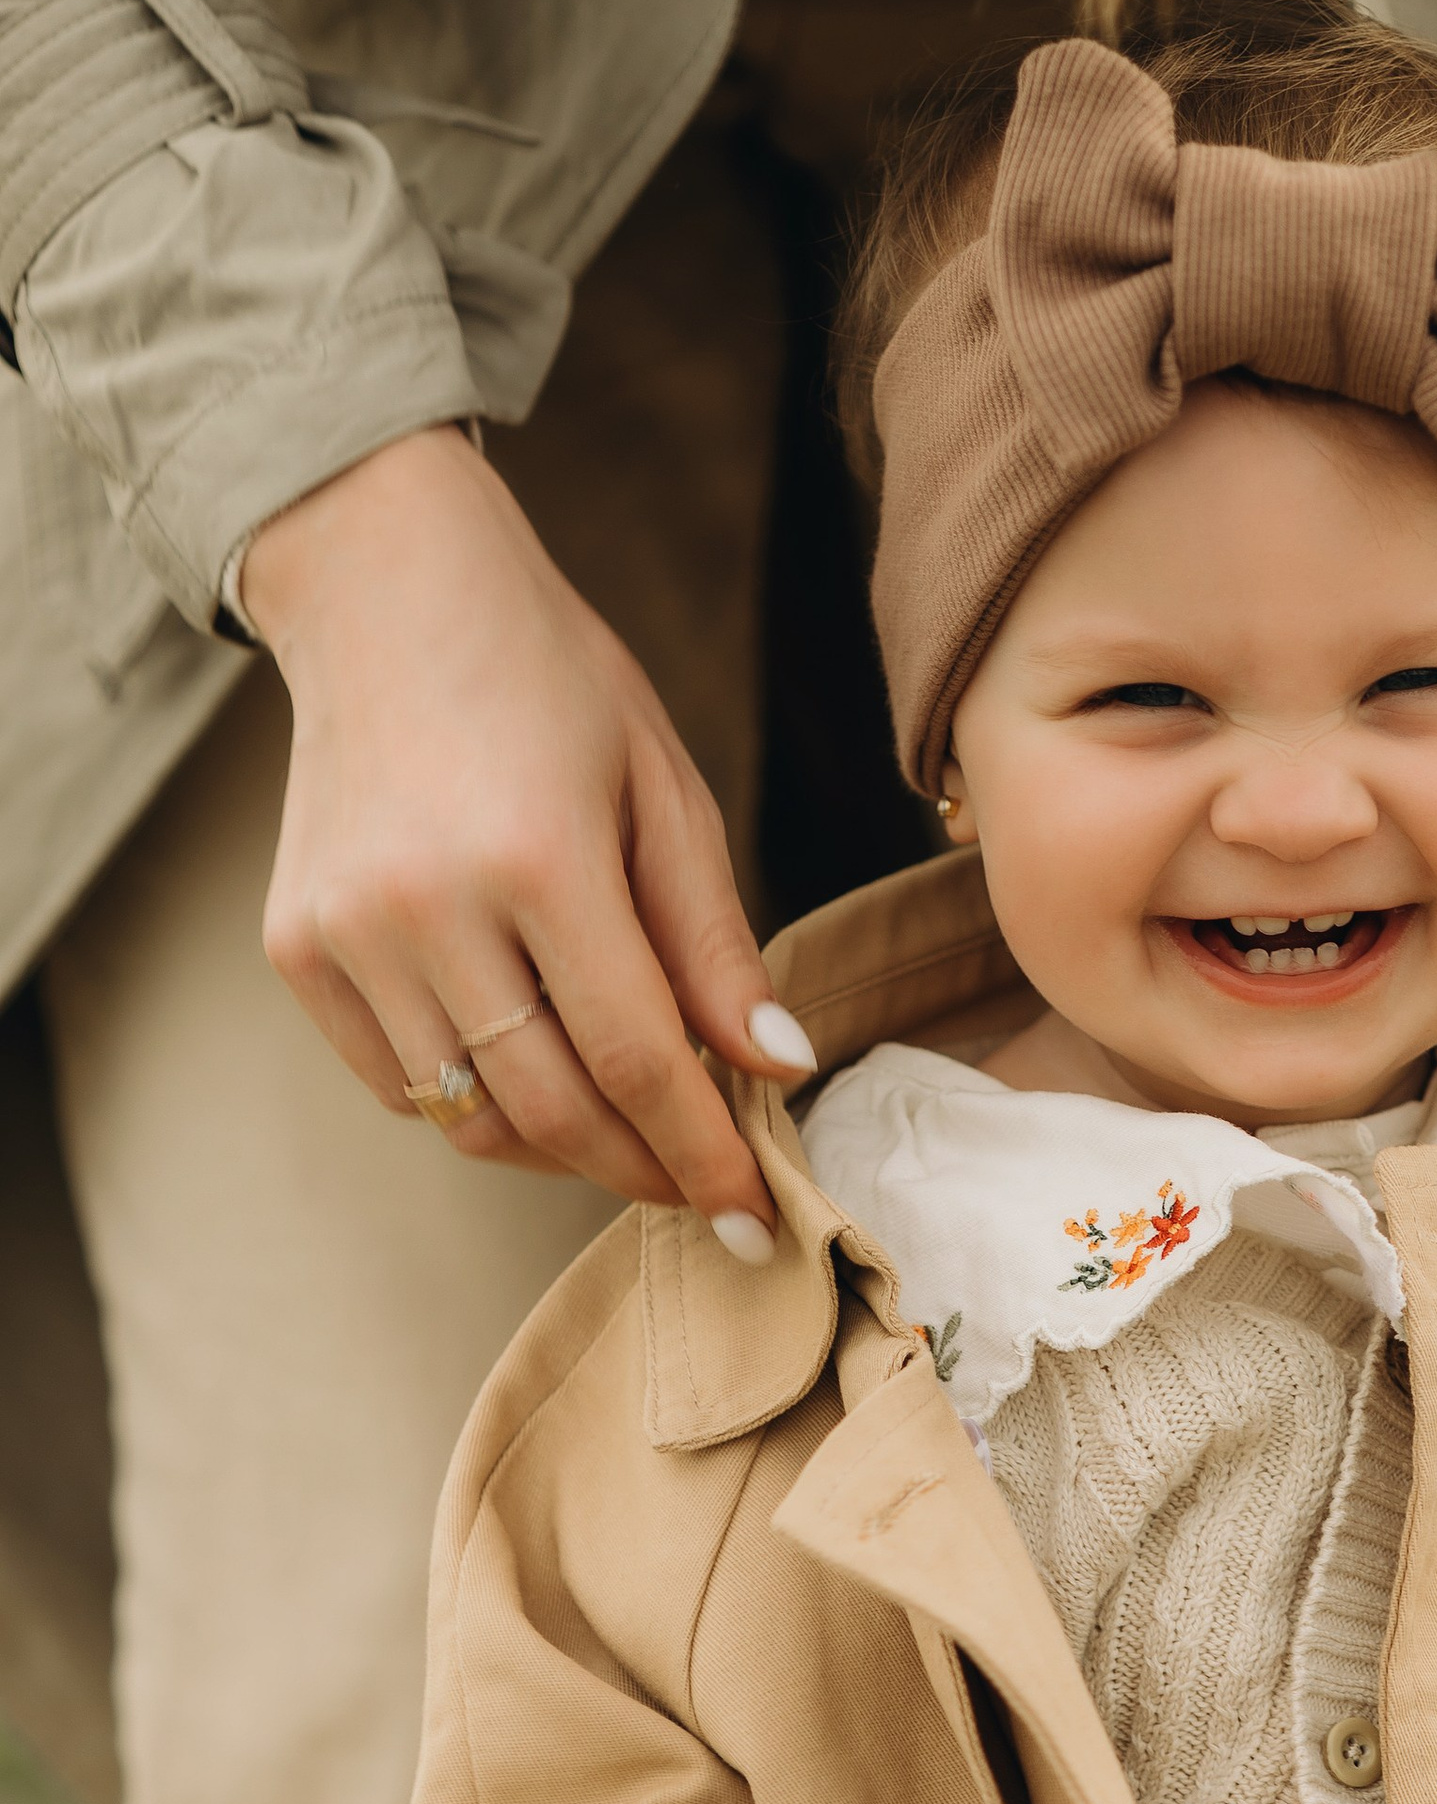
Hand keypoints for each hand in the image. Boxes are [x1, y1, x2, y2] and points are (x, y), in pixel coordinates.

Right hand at [252, 428, 815, 1250]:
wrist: (385, 589)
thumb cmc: (551, 681)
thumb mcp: (665, 788)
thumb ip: (715, 941)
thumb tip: (774, 1070)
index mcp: (539, 858)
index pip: (638, 1058)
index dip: (702, 1153)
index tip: (755, 1215)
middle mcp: (426, 907)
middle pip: (553, 1110)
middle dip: (642, 1171)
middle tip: (704, 1192)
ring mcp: (347, 933)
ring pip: (470, 1118)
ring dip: (563, 1149)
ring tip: (627, 1132)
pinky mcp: (295, 947)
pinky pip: (398, 1084)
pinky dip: (474, 1106)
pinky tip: (530, 1072)